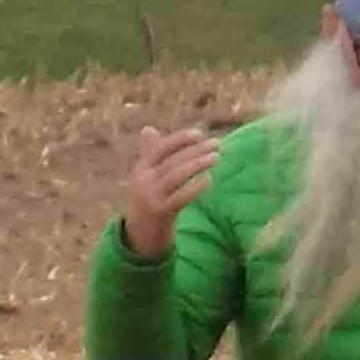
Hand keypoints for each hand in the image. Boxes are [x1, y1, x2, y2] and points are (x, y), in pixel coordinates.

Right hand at [126, 126, 225, 254]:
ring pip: (176, 176)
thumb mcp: (148, 175)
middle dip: (195, 150)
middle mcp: (144, 180)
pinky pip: (180, 197)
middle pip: (172, 161)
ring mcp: (152, 196)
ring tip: (217, 157)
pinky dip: (195, 187)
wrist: (142, 231)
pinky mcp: (161, 212)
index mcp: (142, 167)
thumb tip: (148, 128)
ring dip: (198, 164)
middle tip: (217, 143)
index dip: (180, 139)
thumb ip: (150, 152)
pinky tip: (209, 179)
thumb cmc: (151, 197)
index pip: (161, 148)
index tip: (199, 134)